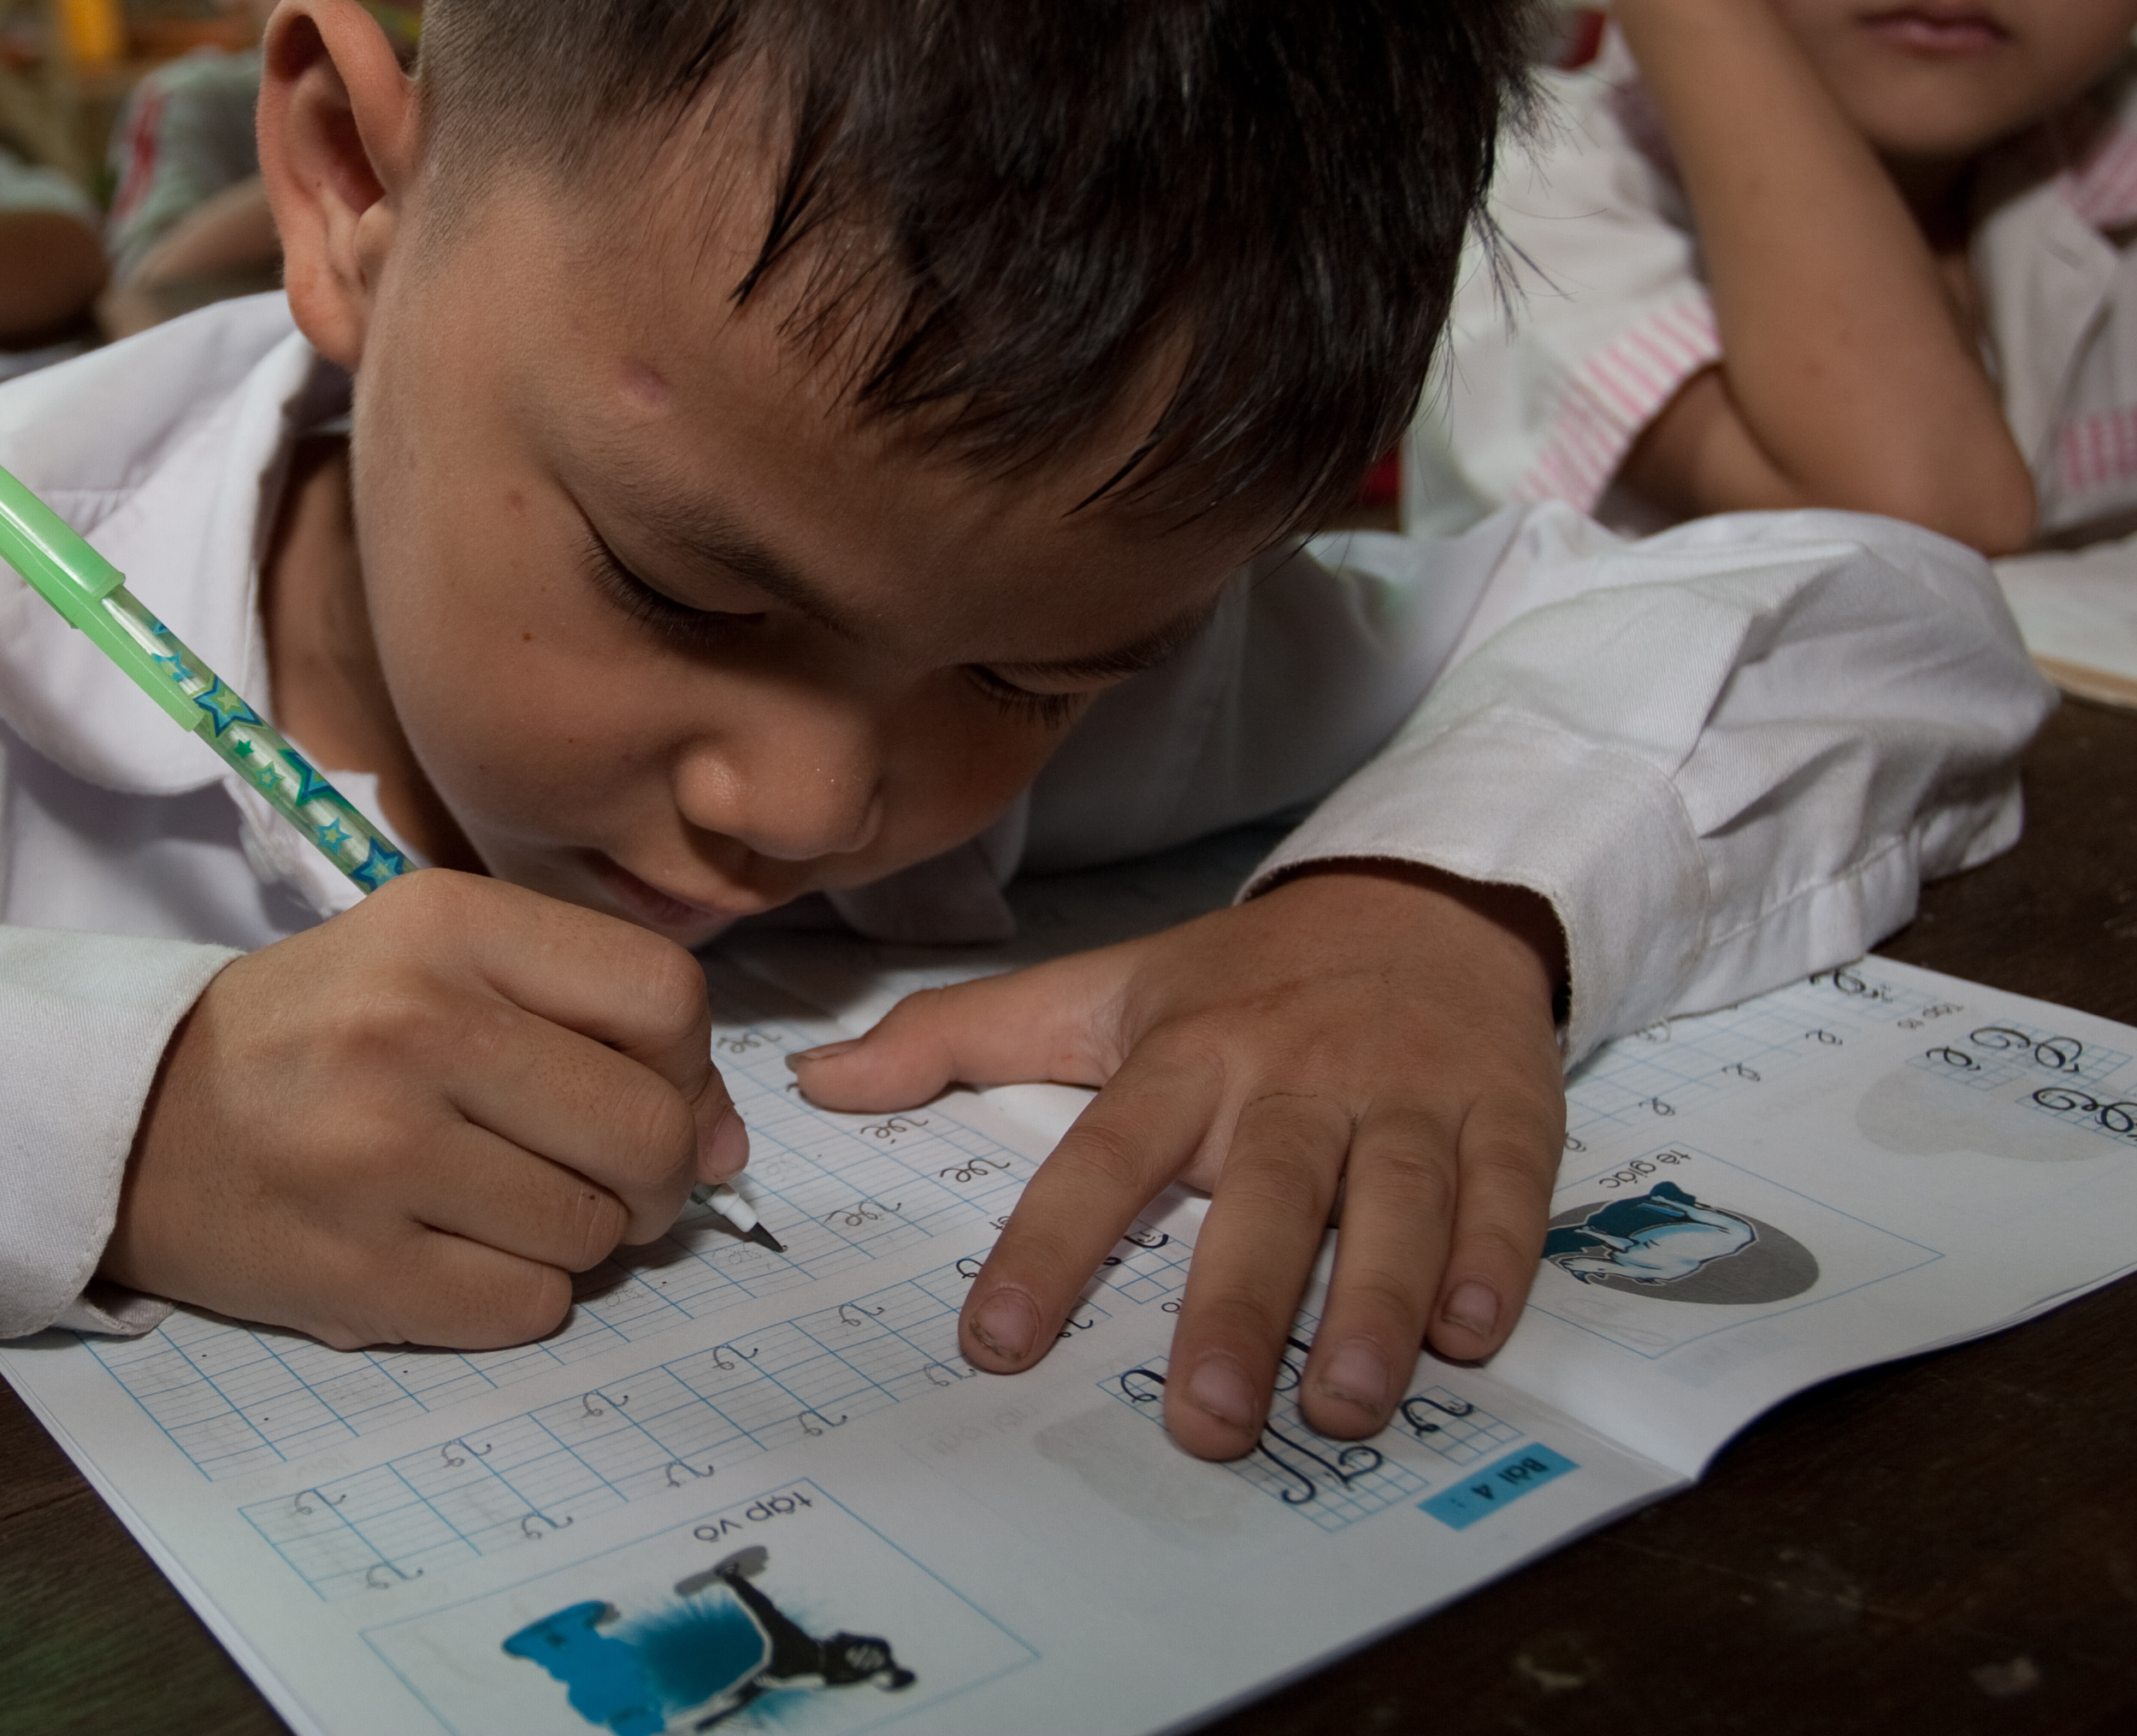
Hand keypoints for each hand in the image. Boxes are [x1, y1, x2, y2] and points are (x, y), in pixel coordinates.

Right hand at [100, 870, 753, 1349]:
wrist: (132, 1120)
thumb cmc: (314, 1037)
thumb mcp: (436, 965)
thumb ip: (589, 1019)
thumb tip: (728, 1140)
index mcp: (445, 927)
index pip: (665, 999)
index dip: (689, 1066)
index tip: (651, 1092)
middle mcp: (412, 1029)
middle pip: (647, 1130)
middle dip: (657, 1175)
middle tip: (607, 1179)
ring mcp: (377, 1156)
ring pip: (593, 1232)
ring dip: (578, 1238)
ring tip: (502, 1207)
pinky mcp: (354, 1273)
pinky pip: (526, 1310)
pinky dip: (518, 1297)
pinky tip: (455, 1255)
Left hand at [792, 864, 1565, 1459]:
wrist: (1424, 902)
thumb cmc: (1247, 976)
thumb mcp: (1100, 989)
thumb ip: (959, 1038)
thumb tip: (818, 1082)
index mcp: (1189, 1054)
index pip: (1104, 1155)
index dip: (1049, 1247)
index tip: (996, 1342)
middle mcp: (1295, 1076)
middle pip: (1263, 1195)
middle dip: (1232, 1311)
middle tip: (1203, 1423)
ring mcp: (1407, 1095)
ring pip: (1394, 1203)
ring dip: (1370, 1305)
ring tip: (1340, 1404)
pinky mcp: (1507, 1113)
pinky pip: (1506, 1194)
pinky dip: (1495, 1262)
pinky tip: (1470, 1335)